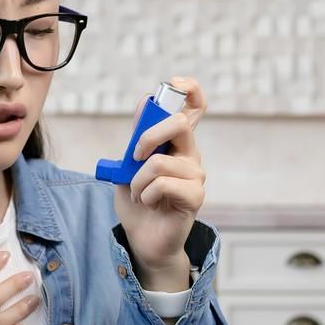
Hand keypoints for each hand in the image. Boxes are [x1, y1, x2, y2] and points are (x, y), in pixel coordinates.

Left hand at [112, 76, 207, 289]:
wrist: (143, 239)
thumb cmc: (138, 202)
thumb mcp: (128, 165)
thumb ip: (137, 137)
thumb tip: (146, 100)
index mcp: (177, 142)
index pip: (195, 106)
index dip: (189, 89)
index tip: (173, 85)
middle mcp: (191, 154)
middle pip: (179, 123)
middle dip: (147, 137)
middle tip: (133, 158)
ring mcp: (196, 175)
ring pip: (160, 162)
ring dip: (138, 181)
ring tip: (139, 194)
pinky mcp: (195, 197)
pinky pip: (164, 185)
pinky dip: (147, 194)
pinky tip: (150, 203)